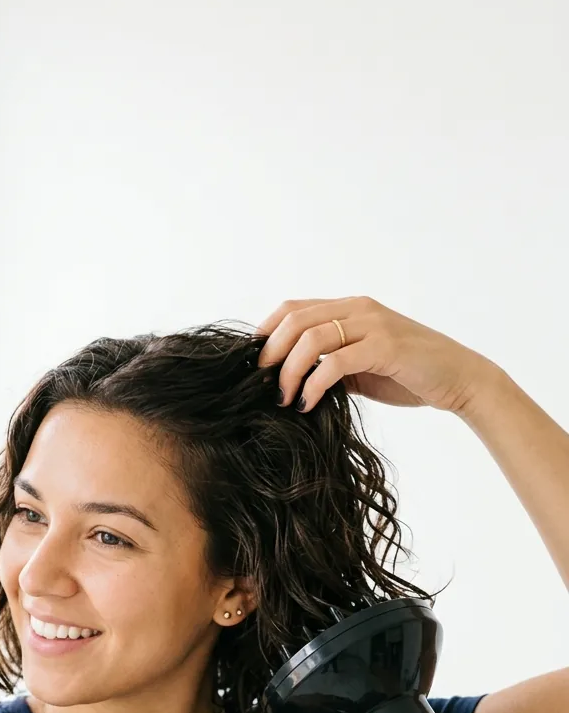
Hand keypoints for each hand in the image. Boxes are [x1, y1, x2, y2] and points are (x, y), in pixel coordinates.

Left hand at [255, 294, 500, 414]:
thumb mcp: (360, 368)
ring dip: (288, 371)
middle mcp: (359, 309)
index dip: (266, 333)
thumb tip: (291, 381)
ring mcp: (372, 325)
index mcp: (350, 309)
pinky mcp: (385, 347)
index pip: (293, 309)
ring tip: (283, 398)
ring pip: (311, 338)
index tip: (254, 365)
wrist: (458, 379)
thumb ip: (330, 365)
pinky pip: (335, 362)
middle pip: (295, 320)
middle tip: (260, 384)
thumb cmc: (409, 374)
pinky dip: (314, 384)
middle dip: (271, 354)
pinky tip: (308, 403)